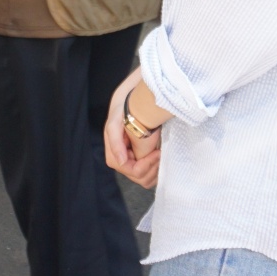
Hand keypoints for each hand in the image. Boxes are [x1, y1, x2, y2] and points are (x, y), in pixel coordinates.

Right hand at [104, 69, 160, 188]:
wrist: (136, 97)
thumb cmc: (125, 107)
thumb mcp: (116, 121)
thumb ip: (115, 141)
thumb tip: (121, 162)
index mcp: (115, 151)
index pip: (128, 169)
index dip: (142, 165)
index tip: (156, 152)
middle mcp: (124, 158)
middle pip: (138, 177)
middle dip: (151, 167)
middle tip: (160, 152)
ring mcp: (134, 160)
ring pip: (145, 178)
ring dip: (155, 170)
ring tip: (161, 153)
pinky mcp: (144, 158)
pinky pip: (151, 173)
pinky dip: (158, 168)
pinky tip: (161, 155)